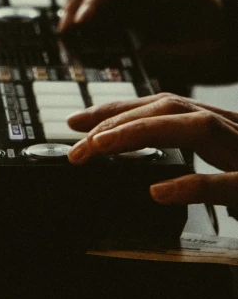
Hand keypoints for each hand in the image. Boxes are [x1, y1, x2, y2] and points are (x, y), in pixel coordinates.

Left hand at [67, 93, 237, 208]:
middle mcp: (231, 130)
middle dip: (117, 121)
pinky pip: (228, 182)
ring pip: (195, 128)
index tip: (75, 121)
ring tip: (101, 146)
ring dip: (142, 133)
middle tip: (77, 143)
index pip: (158, 106)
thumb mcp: (226, 162)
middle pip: (167, 109)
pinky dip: (192, 185)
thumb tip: (146, 172)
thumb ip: (190, 156)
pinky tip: (158, 191)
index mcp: (217, 124)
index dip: (115, 109)